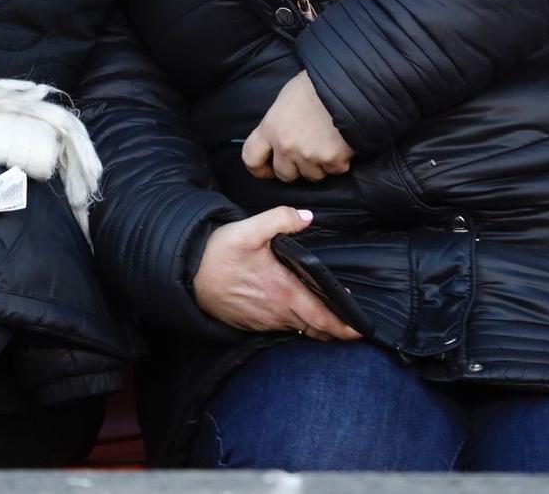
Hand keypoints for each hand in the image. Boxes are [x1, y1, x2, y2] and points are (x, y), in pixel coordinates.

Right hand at [193, 206, 361, 339]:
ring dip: (314, 327)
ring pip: (298, 330)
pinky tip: (293, 313)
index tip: (361, 329)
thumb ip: (281, 220)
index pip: (323, 318)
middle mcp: (277, 312)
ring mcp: (263, 321)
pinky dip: (292, 325)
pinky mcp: (250, 324)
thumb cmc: (218, 252)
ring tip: (326, 319)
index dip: (345, 327)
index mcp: (284, 291)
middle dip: (335, 330)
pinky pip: (279, 329)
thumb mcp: (250, 229)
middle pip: (315, 329)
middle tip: (350, 327)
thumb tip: (307, 217)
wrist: (187, 272)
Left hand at [243, 70, 352, 181]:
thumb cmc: (313, 87)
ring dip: (318, 165)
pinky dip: (339, 161)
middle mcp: (286, 146)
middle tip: (305, 154)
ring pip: (312, 176)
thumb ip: (277, 125)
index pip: (251, 158)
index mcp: (270, 128)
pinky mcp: (333, 160)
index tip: (268, 169)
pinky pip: (335, 170)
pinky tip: (341, 142)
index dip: (259, 168)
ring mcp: (309, 155)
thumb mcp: (285, 101)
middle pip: (284, 174)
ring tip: (326, 142)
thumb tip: (277, 140)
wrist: (346, 85)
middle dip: (295, 168)